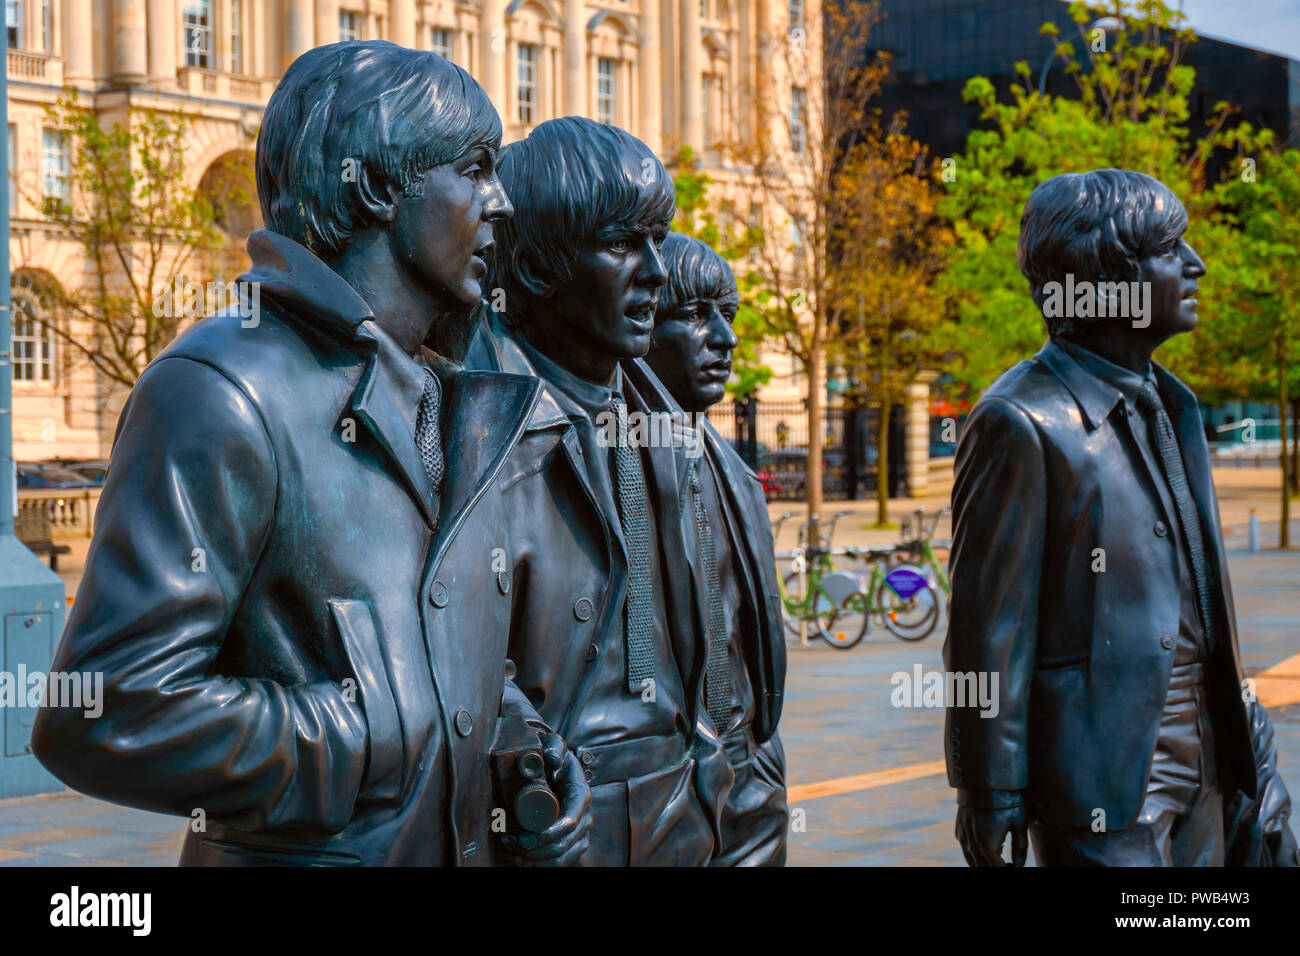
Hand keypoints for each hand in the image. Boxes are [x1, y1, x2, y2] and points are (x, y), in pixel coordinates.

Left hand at [500, 731, 592, 865]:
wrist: (556, 765)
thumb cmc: (553, 756)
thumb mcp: (554, 745)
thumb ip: (554, 747)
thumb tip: (552, 760)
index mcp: (581, 797)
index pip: (569, 824)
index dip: (546, 835)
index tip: (523, 838)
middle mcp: (584, 818)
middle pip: (563, 845)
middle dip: (534, 850)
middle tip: (508, 843)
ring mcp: (579, 834)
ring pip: (561, 858)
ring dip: (534, 860)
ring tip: (509, 849)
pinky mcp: (571, 843)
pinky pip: (558, 861)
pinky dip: (538, 864)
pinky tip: (518, 858)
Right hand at [955, 791, 1027, 866]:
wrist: (984, 780)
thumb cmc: (1006, 801)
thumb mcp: (1019, 824)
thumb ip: (1020, 848)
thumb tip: (1019, 864)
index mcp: (989, 846)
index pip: (997, 869)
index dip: (1009, 869)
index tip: (1016, 866)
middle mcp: (973, 844)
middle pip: (983, 867)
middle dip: (997, 867)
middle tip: (1010, 863)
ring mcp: (964, 837)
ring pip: (973, 861)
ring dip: (986, 863)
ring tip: (1001, 858)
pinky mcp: (959, 830)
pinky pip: (966, 850)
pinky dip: (977, 854)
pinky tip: (989, 847)